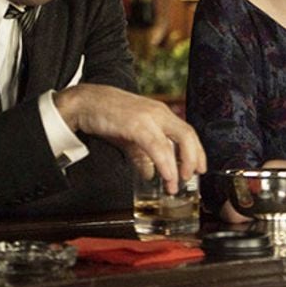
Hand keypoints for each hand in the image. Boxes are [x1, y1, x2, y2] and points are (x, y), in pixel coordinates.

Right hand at [54, 84, 205, 193]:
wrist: (86, 102)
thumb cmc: (108, 116)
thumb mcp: (130, 137)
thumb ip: (142, 155)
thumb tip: (151, 174)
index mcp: (161, 114)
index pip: (188, 132)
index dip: (197, 151)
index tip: (200, 169)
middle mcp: (160, 113)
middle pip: (189, 135)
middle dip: (194, 158)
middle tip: (191, 178)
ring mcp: (150, 117)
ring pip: (178, 139)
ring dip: (180, 165)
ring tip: (175, 185)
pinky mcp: (137, 124)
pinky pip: (158, 146)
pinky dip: (165, 163)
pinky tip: (166, 176)